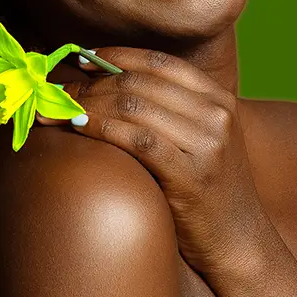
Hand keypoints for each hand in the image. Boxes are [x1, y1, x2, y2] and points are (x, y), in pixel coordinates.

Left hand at [35, 47, 270, 273]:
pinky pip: (137, 140)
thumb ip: (175, 112)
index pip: (161, 62)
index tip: (82, 59)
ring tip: (58, 111)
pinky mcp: (191, 175)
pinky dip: (102, 129)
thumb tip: (114, 84)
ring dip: (87, 105)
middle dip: (91, 84)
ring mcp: (207, 144)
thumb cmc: (211, 191)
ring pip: (134, 107)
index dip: (116, 56)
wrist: (239, 240)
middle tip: (57, 92)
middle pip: (141, 83)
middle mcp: (217, 115)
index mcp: (220, 99)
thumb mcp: (205, 141)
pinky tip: (78, 129)